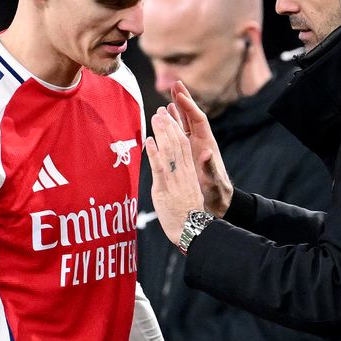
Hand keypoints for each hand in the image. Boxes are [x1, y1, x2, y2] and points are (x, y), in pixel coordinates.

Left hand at [145, 103, 206, 244]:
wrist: (192, 229)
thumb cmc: (189, 215)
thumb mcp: (189, 193)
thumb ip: (182, 181)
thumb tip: (176, 175)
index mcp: (189, 173)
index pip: (184, 146)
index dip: (177, 131)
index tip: (171, 118)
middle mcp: (183, 172)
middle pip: (177, 144)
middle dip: (169, 126)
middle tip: (161, 110)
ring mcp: (174, 179)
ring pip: (168, 151)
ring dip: (161, 132)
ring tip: (155, 117)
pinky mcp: (164, 188)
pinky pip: (159, 167)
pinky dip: (154, 152)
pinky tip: (149, 140)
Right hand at [171, 84, 233, 215]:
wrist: (217, 201)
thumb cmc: (216, 192)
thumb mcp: (213, 181)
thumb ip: (210, 168)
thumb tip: (206, 153)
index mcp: (207, 144)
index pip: (198, 120)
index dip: (189, 106)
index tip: (180, 94)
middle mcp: (201, 141)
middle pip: (191, 116)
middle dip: (183, 100)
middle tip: (175, 84)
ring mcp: (194, 146)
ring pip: (185, 123)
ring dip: (177, 109)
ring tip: (169, 94)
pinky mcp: (188, 152)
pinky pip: (180, 134)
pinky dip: (174, 123)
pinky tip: (166, 116)